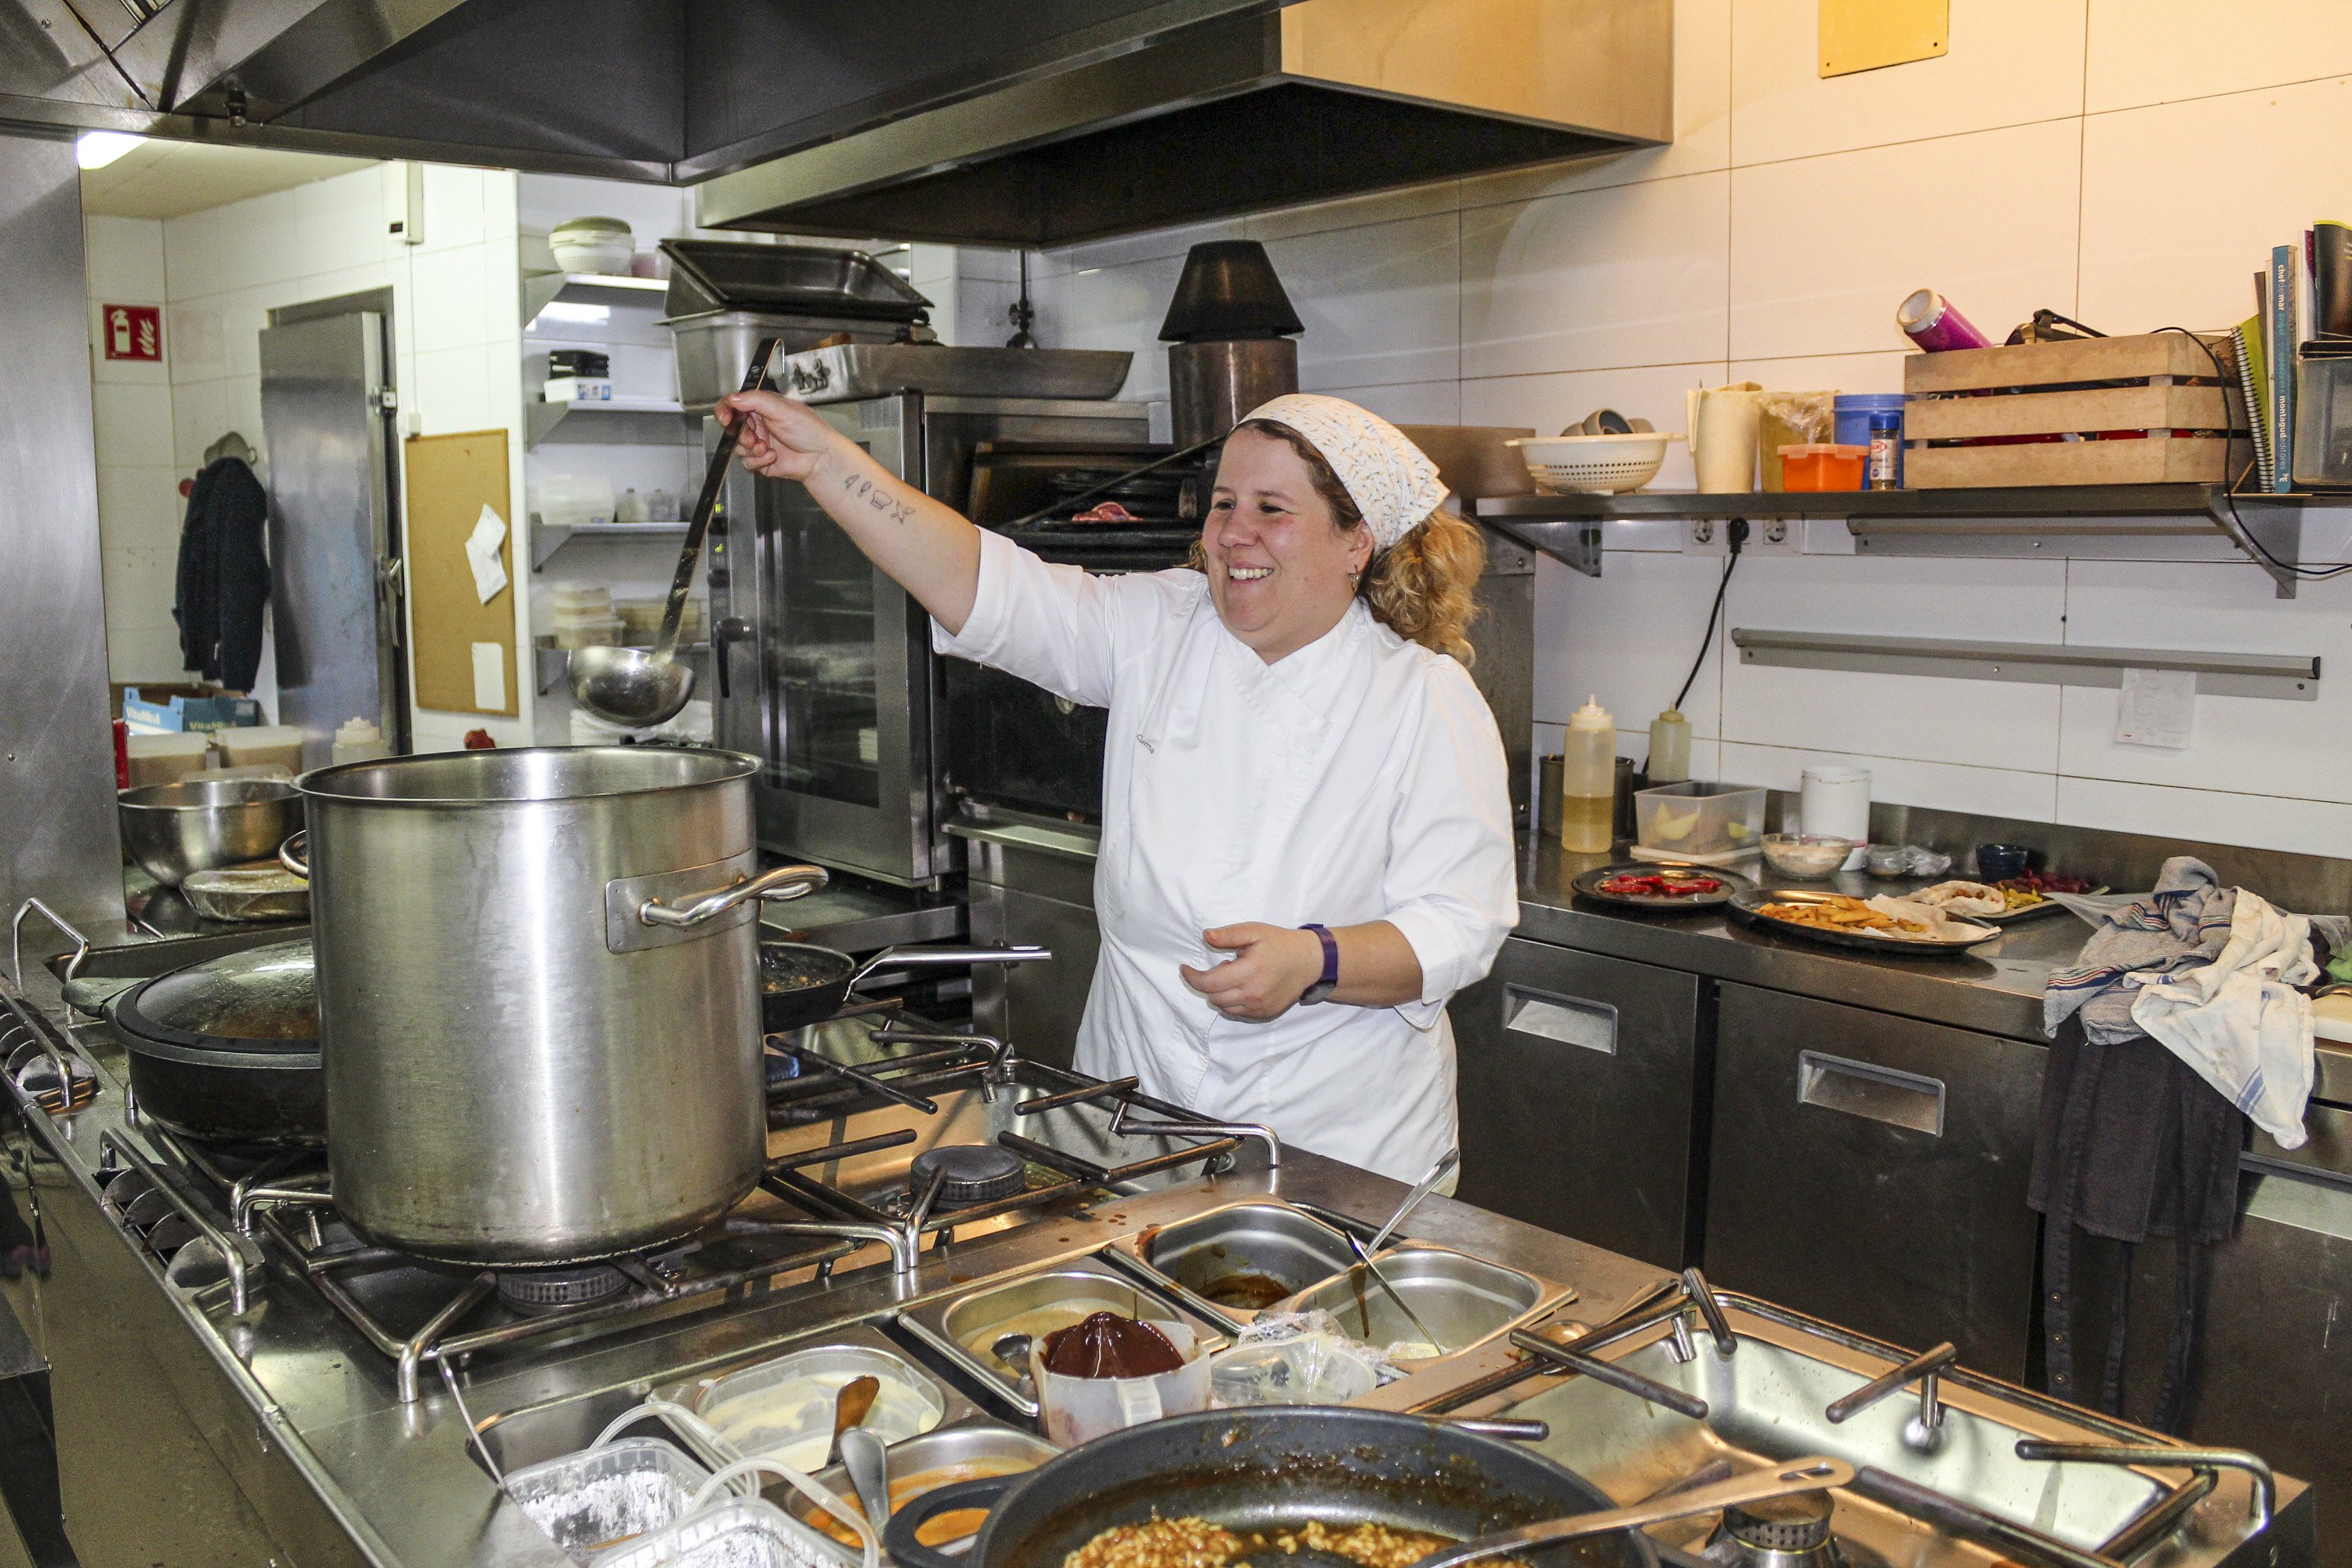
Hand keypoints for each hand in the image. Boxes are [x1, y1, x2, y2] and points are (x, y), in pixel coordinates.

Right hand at [718, 390, 842, 483]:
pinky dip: (758, 460)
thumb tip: (734, 398)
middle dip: (741, 434)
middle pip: (733, 428)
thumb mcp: (782, 409)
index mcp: (762, 407)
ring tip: (765, 447)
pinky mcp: (761, 461)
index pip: (735, 404)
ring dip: (750, 448)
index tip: (724, 418)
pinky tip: (773, 456)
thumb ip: (756, 400)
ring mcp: (759, 443)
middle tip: (752, 438)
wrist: (820, 458)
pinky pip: (747, 462)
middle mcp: (758, 424)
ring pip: (738, 446)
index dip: (726, 410)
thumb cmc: (809, 430)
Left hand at [1179, 924, 1324, 1021]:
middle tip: (1222, 966)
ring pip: (1224, 1007)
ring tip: (1235, 976)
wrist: (1310, 962)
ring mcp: (1259, 1007)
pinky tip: (1243, 986)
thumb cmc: (1281, 944)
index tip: (1185, 968)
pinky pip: (1238, 1013)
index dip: (1192, 977)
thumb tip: (1206, 936)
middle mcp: (1253, 994)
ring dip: (1220, 993)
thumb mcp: (1255, 931)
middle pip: (1213, 997)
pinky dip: (1232, 1002)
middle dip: (1208, 982)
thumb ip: (1229, 935)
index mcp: (1248, 971)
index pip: (1209, 983)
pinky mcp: (1264, 1014)